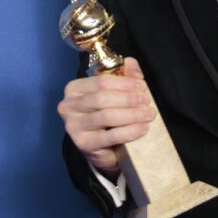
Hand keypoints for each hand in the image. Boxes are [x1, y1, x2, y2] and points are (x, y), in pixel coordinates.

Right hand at [57, 57, 154, 176]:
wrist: (101, 148)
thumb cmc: (106, 116)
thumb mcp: (114, 92)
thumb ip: (124, 75)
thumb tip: (134, 70)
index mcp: (75, 89)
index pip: (101, 81)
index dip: (125, 83)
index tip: (142, 86)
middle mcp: (69, 106)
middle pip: (103, 98)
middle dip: (128, 99)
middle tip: (146, 101)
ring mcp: (74, 126)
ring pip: (107, 116)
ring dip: (132, 114)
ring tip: (148, 114)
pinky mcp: (83, 143)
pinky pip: (111, 136)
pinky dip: (130, 131)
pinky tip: (143, 128)